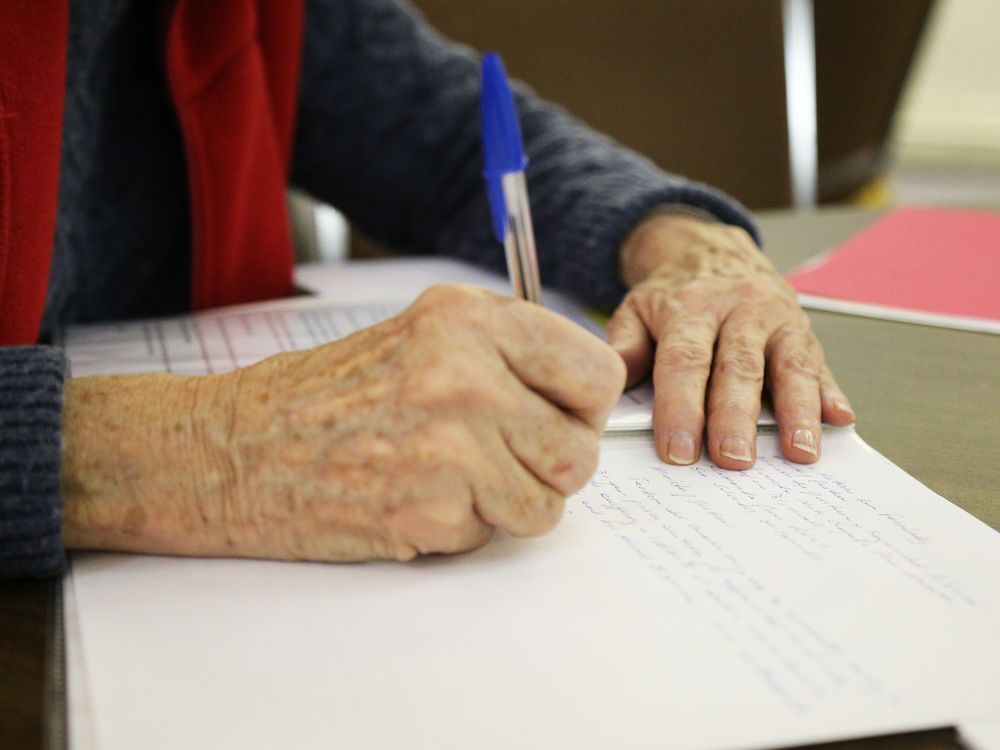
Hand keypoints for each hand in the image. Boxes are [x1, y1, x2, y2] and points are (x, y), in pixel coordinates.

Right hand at [61, 285, 624, 560]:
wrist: (235, 448)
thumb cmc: (323, 395)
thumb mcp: (421, 334)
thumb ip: (505, 353)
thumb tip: (585, 392)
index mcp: (470, 320)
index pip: (596, 372)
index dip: (583, 406)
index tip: (559, 417)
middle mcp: (467, 377)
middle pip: (580, 449)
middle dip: (549, 465)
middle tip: (503, 459)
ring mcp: (450, 447)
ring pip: (549, 502)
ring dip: (511, 503)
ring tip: (454, 479)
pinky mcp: (430, 510)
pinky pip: (494, 534)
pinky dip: (465, 529)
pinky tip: (416, 499)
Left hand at [606, 213, 853, 468]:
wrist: (712, 250)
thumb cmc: (672, 295)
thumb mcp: (635, 309)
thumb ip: (624, 347)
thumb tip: (613, 383)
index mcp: (690, 308)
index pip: (685, 361)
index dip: (681, 407)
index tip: (678, 449)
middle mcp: (739, 309)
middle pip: (738, 368)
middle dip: (736, 418)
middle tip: (733, 459)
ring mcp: (777, 319)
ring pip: (789, 366)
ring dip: (797, 412)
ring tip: (800, 451)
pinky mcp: (804, 330)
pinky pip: (819, 363)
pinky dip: (831, 392)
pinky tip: (838, 419)